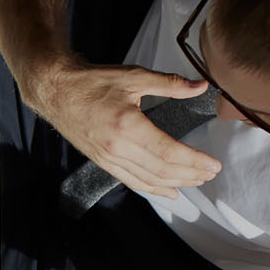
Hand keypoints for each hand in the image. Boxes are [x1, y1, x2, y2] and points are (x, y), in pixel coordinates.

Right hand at [28, 60, 221, 197]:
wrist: (55, 90)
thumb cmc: (90, 82)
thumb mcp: (133, 76)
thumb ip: (169, 84)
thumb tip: (200, 86)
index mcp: (128, 126)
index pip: (170, 153)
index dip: (195, 161)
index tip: (214, 164)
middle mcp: (118, 148)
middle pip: (163, 171)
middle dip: (191, 175)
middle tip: (211, 173)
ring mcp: (108, 158)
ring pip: (148, 180)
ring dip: (175, 184)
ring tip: (196, 181)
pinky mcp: (102, 161)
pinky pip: (131, 181)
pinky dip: (152, 189)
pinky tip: (168, 192)